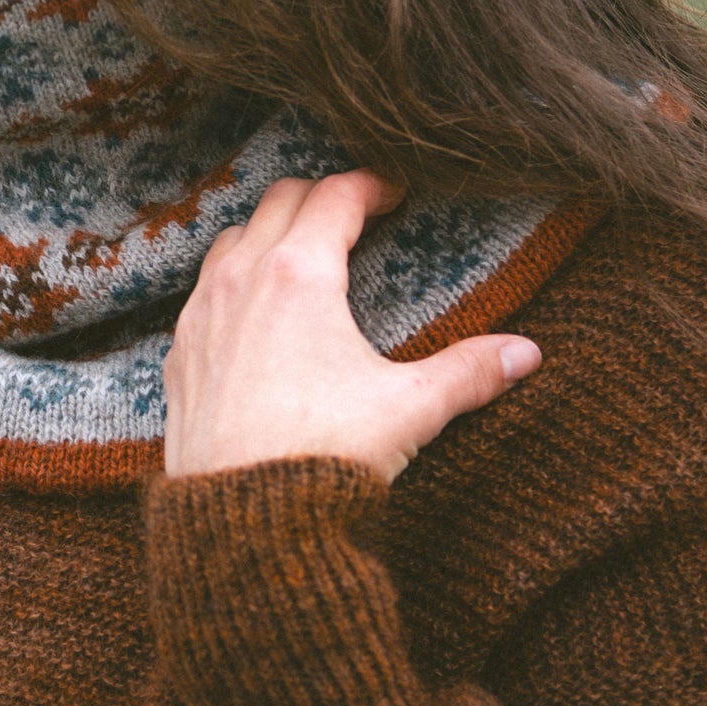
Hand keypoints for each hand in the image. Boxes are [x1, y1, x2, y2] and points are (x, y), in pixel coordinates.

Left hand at [163, 169, 542, 482]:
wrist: (241, 520)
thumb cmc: (322, 455)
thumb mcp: (408, 408)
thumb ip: (469, 373)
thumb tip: (527, 354)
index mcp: (298, 274)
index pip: (335, 196)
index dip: (371, 185)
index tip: (395, 192)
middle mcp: (241, 279)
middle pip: (280, 200)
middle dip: (321, 196)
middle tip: (356, 214)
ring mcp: (201, 313)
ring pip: (233, 239)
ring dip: (269, 231)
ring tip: (305, 251)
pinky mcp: (179, 352)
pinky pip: (202, 290)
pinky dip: (232, 278)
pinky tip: (254, 310)